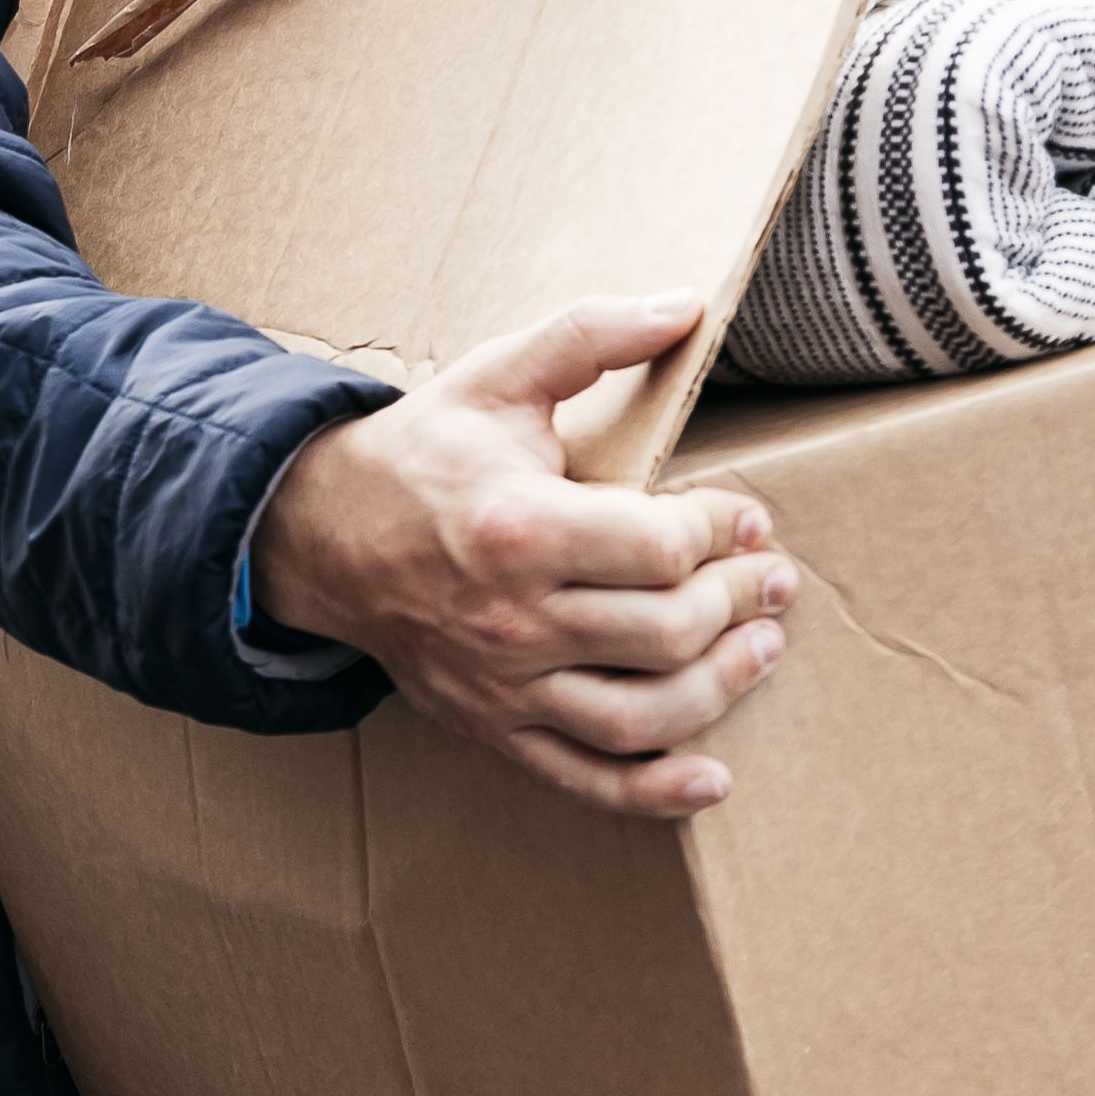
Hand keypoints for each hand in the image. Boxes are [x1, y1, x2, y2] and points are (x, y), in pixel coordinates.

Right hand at [252, 293, 794, 818]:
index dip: (723, 531)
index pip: (659, 548)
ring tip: (761, 649)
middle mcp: (512, 618)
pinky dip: (655, 791)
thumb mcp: (501, 376)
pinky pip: (584, 779)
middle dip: (738, 602)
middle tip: (773, 579)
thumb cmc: (425, 452)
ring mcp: (503, 686)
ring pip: (641, 715)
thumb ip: (592, 335)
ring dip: (722, 687)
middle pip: (665, 632)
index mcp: (519, 526)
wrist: (321, 534)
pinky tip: (711, 777)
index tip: (748, 517)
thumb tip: (686, 304)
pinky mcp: (495, 729)